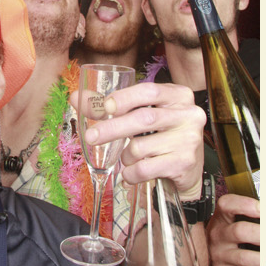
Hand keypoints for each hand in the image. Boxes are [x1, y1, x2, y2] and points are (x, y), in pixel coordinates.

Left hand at [86, 80, 205, 196]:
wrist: (188, 171)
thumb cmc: (161, 138)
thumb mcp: (143, 117)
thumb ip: (112, 108)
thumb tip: (77, 97)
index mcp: (179, 96)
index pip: (149, 91)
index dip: (124, 98)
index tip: (104, 107)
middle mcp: (188, 114)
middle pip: (144, 118)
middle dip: (113, 128)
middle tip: (91, 137)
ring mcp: (188, 139)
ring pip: (140, 147)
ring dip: (125, 157)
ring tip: (128, 160)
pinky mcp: (183, 162)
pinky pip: (144, 168)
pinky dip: (130, 174)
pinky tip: (131, 175)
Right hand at [207, 192, 260, 265]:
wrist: (204, 255)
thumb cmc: (228, 232)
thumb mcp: (233, 217)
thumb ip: (255, 212)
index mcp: (221, 217)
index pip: (228, 205)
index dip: (246, 205)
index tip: (263, 208)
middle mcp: (218, 235)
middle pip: (240, 231)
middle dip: (264, 234)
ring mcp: (220, 256)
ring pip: (245, 258)